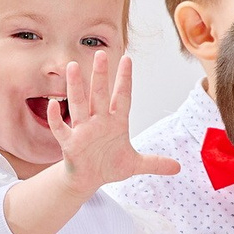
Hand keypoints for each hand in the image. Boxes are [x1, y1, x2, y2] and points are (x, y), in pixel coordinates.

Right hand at [48, 52, 177, 192]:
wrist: (88, 180)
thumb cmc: (109, 165)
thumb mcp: (134, 164)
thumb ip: (155, 163)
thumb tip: (178, 167)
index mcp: (116, 123)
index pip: (122, 97)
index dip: (125, 80)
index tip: (127, 59)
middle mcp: (99, 122)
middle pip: (99, 95)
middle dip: (100, 76)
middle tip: (100, 54)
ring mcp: (83, 130)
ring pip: (78, 104)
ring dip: (76, 87)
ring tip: (73, 67)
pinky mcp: (70, 143)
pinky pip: (61, 128)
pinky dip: (56, 118)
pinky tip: (54, 104)